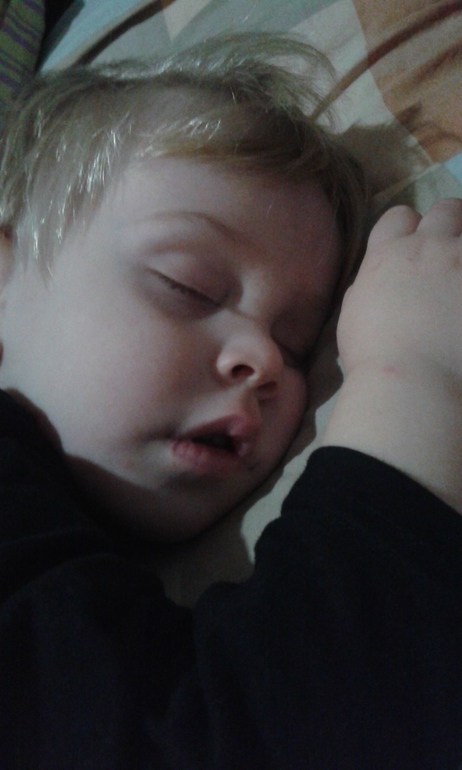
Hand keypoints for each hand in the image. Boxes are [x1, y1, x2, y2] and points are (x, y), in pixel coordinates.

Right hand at [323, 199, 461, 512]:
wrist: (413, 381)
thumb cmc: (373, 357)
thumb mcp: (353, 314)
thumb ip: (370, 286)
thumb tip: (380, 281)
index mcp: (388, 256)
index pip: (398, 216)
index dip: (406, 229)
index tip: (410, 248)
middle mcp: (429, 248)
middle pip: (446, 210)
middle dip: (448, 225)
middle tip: (449, 255)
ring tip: (461, 278)